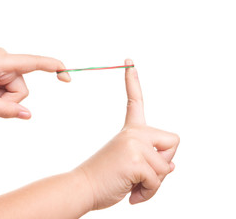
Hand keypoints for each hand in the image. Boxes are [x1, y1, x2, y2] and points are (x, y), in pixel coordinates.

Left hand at [0, 48, 70, 118]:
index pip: (33, 62)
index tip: (67, 76)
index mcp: (0, 60)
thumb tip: (28, 115)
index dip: (54, 68)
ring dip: (1, 97)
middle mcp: (3, 58)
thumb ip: (4, 110)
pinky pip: (6, 85)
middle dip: (8, 100)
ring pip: (14, 89)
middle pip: (21, 88)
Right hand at [75, 59, 179, 209]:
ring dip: (154, 182)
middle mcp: (133, 133)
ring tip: (133, 184)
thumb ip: (151, 159)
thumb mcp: (131, 163)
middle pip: (173, 143)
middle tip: (141, 173)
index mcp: (129, 130)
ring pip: (166, 166)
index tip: (130, 62)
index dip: (133, 81)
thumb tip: (172, 166)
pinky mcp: (135, 160)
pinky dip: (148, 192)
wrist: (83, 188)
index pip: (134, 101)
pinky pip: (158, 180)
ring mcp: (133, 144)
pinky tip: (132, 193)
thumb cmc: (105, 178)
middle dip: (164, 162)